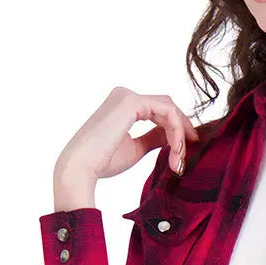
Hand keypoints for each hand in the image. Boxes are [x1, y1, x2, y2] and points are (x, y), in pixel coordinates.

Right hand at [55, 87, 201, 186]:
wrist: (81, 168)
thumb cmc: (103, 162)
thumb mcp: (136, 148)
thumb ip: (154, 138)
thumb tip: (171, 136)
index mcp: (123, 105)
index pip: (159, 110)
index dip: (177, 128)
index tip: (184, 151)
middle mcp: (125, 95)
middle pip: (167, 107)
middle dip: (182, 130)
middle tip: (185, 156)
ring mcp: (128, 96)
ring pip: (169, 109)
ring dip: (179, 134)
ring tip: (178, 160)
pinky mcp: (132, 102)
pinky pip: (167, 111)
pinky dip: (176, 130)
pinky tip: (176, 149)